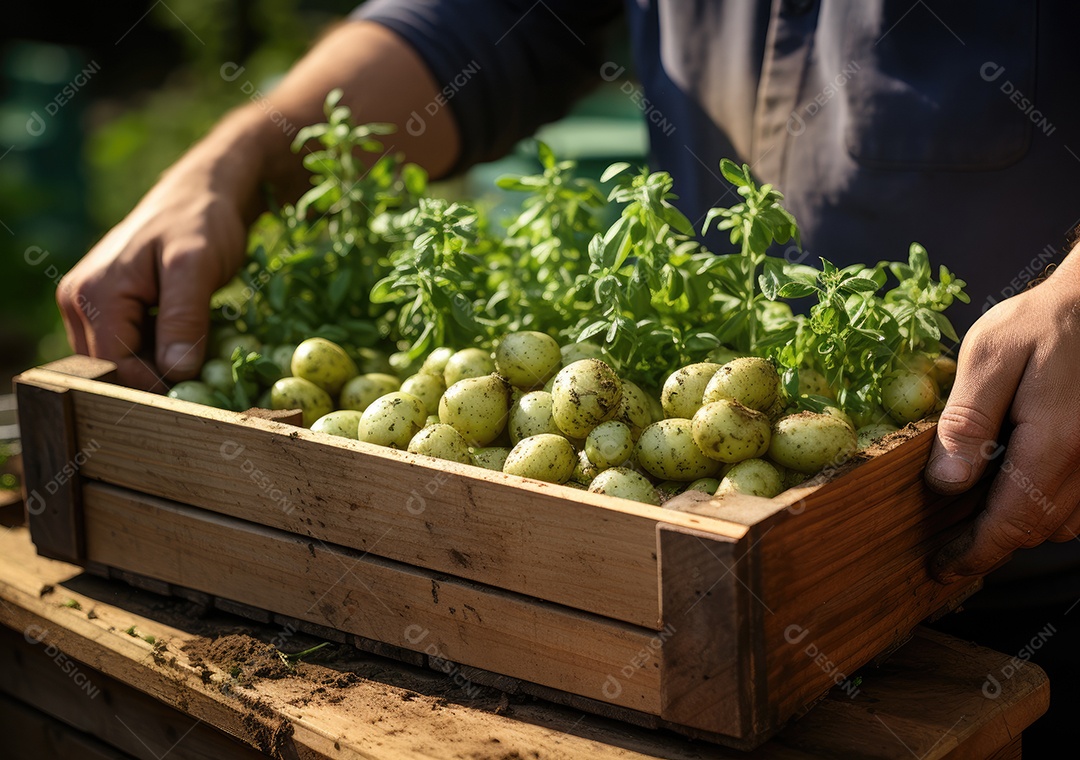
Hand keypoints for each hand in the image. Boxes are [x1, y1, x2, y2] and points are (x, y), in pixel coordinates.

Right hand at [57, 149, 252, 389]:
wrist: (199, 193)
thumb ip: (184, 318)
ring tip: (198, 349)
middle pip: (114, 368)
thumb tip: (177, 372)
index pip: (117, 366)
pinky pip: (128, 345)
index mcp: (93, 294)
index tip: (201, 390)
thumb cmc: (200, 222)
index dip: (157, 384)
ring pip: (121, 360)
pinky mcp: (107, 307)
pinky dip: (157, 350)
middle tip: (206, 374)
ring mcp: (88, 305)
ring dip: (158, 364)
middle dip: (157, 376)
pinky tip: (186, 339)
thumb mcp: (196, 267)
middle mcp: (78, 302)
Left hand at [925, 251, 1079, 581]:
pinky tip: (1020, 482)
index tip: (942, 566)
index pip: (1011, 522)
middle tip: (949, 541)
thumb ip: (967, 421)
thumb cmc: (1045, 320)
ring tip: (977, 513)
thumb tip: (946, 483)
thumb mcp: (989, 357)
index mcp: (1054, 442)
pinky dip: (1050, 504)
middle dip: (993, 542)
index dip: (973, 553)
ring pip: (1066, 522)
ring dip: (1023, 524)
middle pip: (1038, 530)